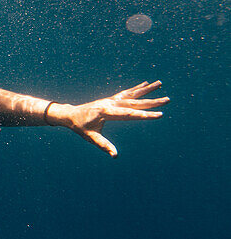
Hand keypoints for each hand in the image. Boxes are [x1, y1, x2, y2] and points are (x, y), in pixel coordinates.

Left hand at [51, 81, 168, 156]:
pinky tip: (146, 83)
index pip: (129, 114)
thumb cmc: (80, 127)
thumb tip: (115, 155)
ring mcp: (111, 100)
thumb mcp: (91, 138)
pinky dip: (137, 88)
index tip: (159, 115)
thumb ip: (103, 145)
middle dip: (152, 102)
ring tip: (160, 83)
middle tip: (167, 100)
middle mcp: (110, 103)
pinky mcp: (111, 99)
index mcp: (106, 112)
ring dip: (147, 90)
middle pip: (135, 102)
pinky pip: (126, 93)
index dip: (145, 115)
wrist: (71, 114)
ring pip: (132, 94)